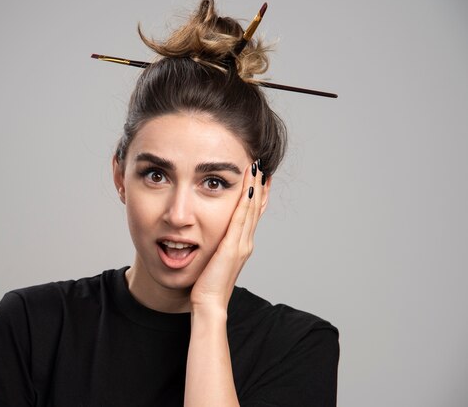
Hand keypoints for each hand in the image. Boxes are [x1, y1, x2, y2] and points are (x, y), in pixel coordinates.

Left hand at [190, 160, 268, 310]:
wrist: (209, 304)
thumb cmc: (207, 285)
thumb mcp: (213, 260)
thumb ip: (215, 247)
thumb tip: (209, 236)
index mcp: (241, 244)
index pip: (251, 213)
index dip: (256, 194)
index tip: (258, 175)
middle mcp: (245, 242)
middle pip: (256, 207)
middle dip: (259, 184)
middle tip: (261, 163)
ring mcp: (241, 244)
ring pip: (252, 209)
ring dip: (255, 186)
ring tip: (257, 167)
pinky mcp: (233, 246)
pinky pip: (241, 218)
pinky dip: (246, 200)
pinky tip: (248, 186)